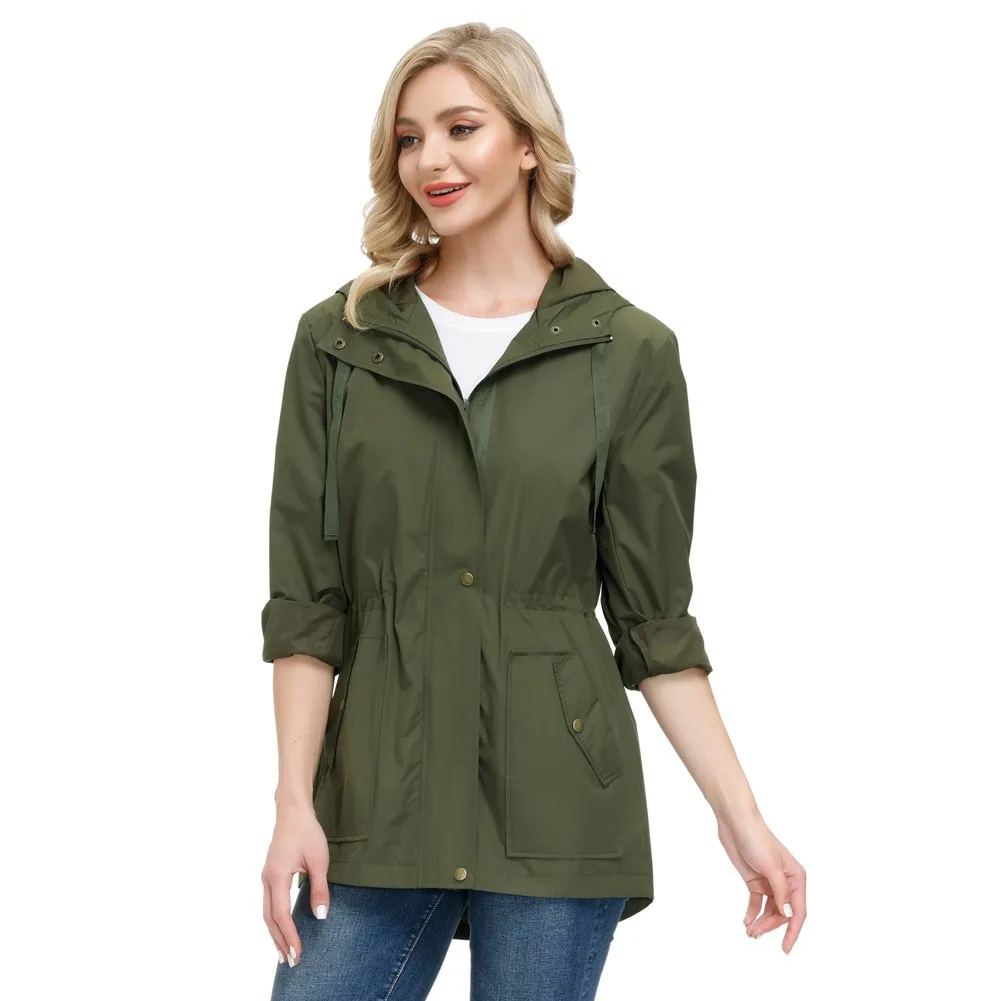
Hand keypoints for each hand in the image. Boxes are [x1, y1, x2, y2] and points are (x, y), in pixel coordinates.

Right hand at [261, 802, 329, 966]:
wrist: (292, 811)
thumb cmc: (307, 832)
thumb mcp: (319, 860)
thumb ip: (319, 888)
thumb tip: (320, 915)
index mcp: (277, 877)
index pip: (281, 915)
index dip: (289, 936)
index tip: (298, 953)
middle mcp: (267, 880)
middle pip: (269, 919)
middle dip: (280, 941)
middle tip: (291, 961)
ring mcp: (266, 878)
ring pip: (266, 913)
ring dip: (275, 934)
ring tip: (284, 952)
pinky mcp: (270, 875)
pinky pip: (268, 904)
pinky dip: (274, 921)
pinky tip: (282, 928)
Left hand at [716, 809, 806, 952]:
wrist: (735, 822)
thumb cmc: (756, 838)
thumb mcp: (770, 866)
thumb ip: (780, 891)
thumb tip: (788, 915)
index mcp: (796, 878)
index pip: (798, 911)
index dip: (793, 932)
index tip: (786, 949)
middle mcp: (786, 882)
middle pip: (783, 913)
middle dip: (771, 926)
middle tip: (754, 934)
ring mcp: (770, 882)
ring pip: (770, 910)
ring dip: (761, 922)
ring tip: (749, 931)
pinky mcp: (755, 881)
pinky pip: (757, 903)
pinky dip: (753, 912)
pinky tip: (746, 920)